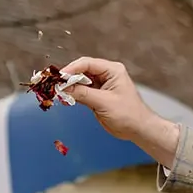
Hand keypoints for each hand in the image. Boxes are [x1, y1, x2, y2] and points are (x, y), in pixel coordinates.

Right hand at [58, 57, 181, 165]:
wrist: (137, 128)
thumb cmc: (128, 114)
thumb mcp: (104, 102)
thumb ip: (83, 94)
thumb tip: (64, 88)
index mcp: (112, 70)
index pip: (87, 64)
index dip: (71, 69)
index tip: (59, 78)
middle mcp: (106, 75)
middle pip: (82, 71)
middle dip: (68, 78)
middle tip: (55, 85)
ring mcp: (101, 85)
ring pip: (80, 82)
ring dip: (69, 87)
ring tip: (58, 92)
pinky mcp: (97, 96)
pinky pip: (82, 92)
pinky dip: (73, 95)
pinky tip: (65, 98)